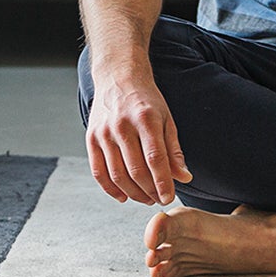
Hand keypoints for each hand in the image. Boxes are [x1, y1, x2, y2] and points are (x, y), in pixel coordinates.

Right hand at [85, 70, 191, 204]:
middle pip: (136, 170)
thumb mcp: (166, 119)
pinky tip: (123, 196)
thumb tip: (184, 177)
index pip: (155, 158)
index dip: (162, 182)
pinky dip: (111, 189)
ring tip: (145, 198)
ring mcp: (104, 133)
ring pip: (117, 175)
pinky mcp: (91, 138)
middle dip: (149, 191)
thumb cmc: (146, 100)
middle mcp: (122, 126)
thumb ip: (174, 150)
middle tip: (158, 199)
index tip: (168, 197)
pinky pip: (98, 172)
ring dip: (133, 193)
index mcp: (145, 119)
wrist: (118, 77)